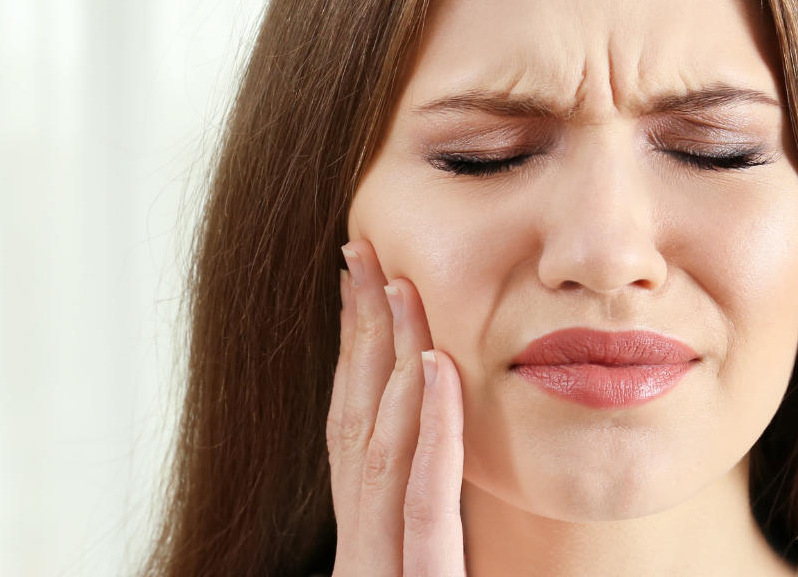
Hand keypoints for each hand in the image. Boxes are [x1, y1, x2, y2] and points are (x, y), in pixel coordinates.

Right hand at [328, 238, 466, 575]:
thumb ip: (432, 541)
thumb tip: (444, 486)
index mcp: (368, 550)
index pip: (353, 436)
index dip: (352, 357)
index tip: (359, 288)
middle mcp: (364, 551)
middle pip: (357, 422)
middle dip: (359, 333)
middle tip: (363, 252)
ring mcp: (380, 568)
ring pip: (384, 444)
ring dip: (390, 358)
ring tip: (398, 282)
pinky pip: (424, 500)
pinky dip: (432, 429)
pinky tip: (438, 366)